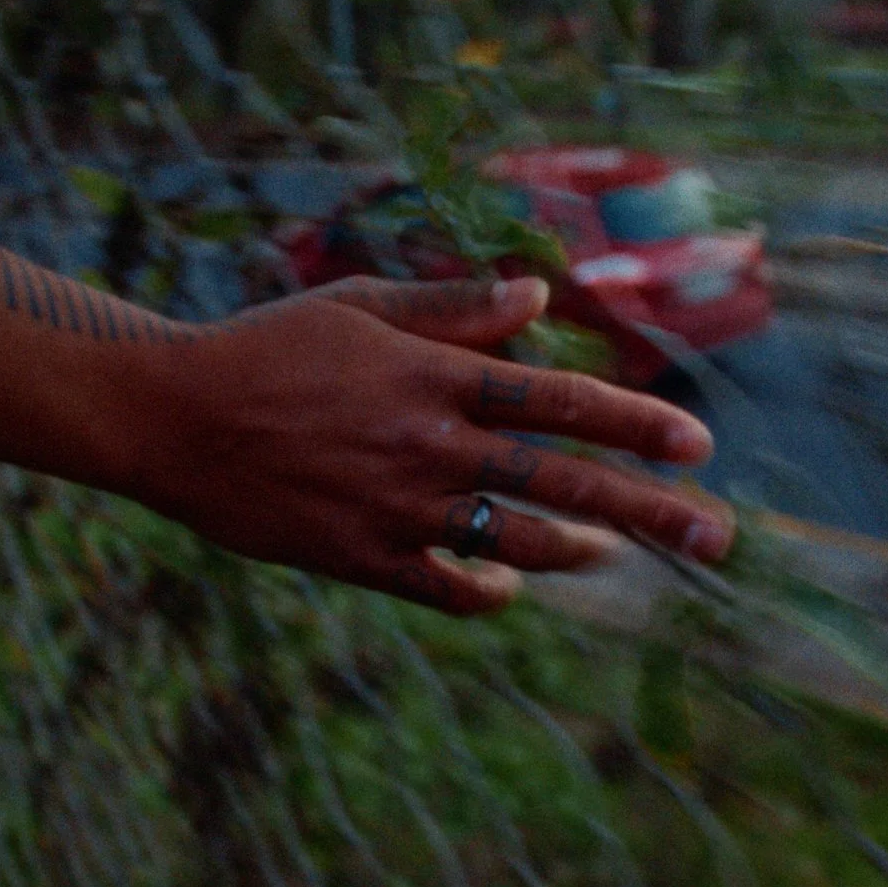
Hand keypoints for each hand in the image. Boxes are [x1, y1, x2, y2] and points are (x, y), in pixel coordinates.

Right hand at [113, 276, 733, 614]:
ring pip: (513, 538)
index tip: (698, 443)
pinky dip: (485, 588)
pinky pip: (442, 586)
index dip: (634, 422)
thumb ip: (453, 310)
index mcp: (433, 376)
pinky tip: (510, 585)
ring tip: (614, 548)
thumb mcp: (359, 306)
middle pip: (560, 480)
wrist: (170, 416)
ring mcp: (395, 507)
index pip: (558, 401)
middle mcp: (427, 445)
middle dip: (648, 506)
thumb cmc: (265, 347)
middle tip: (717, 533)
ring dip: (575, 547)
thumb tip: (540, 298)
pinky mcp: (357, 557)